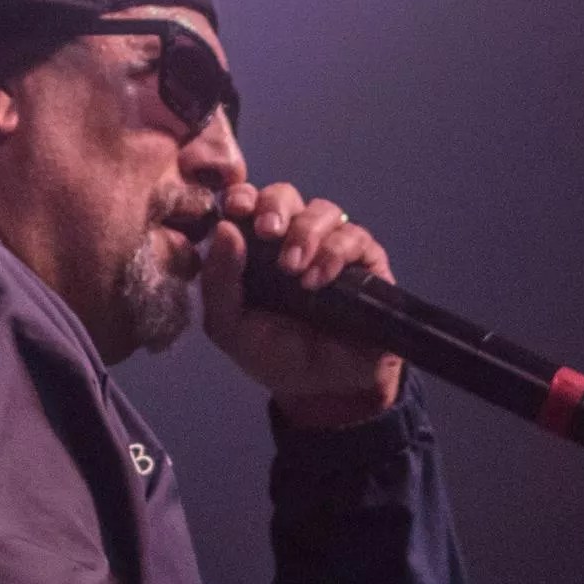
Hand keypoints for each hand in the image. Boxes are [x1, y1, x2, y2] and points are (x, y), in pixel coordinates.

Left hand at [198, 180, 406, 429]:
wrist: (322, 388)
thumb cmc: (275, 355)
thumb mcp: (231, 327)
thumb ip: (219, 283)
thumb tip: (225, 228)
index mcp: (256, 247)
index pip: (248, 204)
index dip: (242, 196)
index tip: (235, 208)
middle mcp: (293, 238)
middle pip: (286, 195)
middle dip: (275, 206)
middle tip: (267, 231)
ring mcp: (331, 246)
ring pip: (322, 210)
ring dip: (305, 232)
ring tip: (294, 268)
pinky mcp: (365, 260)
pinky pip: (353, 237)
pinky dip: (334, 253)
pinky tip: (318, 281)